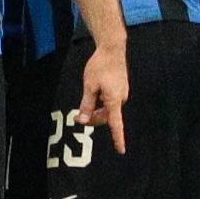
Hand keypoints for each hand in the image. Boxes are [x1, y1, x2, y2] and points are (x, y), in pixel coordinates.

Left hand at [78, 37, 128, 153]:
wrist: (112, 49)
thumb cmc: (100, 66)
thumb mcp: (89, 86)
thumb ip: (87, 105)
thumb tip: (83, 121)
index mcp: (114, 100)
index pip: (116, 124)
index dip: (118, 138)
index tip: (121, 150)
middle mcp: (121, 98)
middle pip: (108, 117)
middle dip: (94, 119)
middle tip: (77, 116)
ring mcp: (122, 93)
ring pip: (108, 109)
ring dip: (97, 110)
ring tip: (85, 101)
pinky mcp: (120, 88)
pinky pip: (110, 101)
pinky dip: (101, 103)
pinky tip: (94, 93)